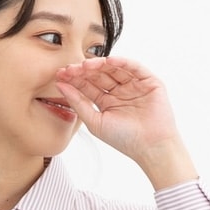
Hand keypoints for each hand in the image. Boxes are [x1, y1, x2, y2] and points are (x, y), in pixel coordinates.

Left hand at [56, 57, 197, 188]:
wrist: (150, 147)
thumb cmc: (124, 139)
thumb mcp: (95, 122)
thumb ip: (78, 103)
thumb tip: (60, 86)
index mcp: (106, 101)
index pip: (88, 85)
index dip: (74, 79)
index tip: (60, 75)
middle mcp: (119, 91)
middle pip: (99, 75)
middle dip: (84, 71)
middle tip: (69, 68)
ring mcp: (133, 85)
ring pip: (114, 69)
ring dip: (100, 65)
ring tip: (85, 65)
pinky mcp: (148, 81)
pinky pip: (133, 67)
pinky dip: (122, 63)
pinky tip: (108, 62)